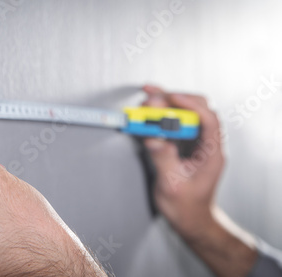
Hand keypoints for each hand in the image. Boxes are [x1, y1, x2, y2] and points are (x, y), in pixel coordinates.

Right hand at [142, 85, 256, 276]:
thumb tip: (154, 138)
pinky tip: (147, 115)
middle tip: (150, 97)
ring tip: (145, 103)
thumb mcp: (172, 185)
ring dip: (165, 106)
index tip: (168, 97)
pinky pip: (175, 125)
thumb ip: (163, 160)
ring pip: (185, 115)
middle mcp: (206, 145)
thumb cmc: (187, 208)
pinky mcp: (184, 146)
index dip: (189, 104)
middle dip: (173, 100)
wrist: (190, 221)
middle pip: (197, 110)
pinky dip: (161, 117)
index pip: (207, 118)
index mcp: (211, 153)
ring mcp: (196, 144)